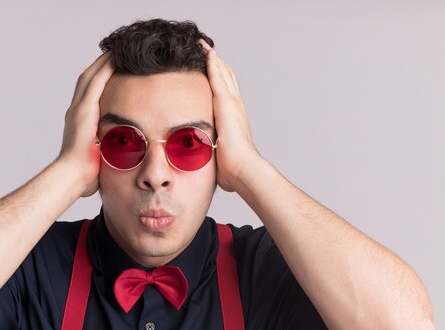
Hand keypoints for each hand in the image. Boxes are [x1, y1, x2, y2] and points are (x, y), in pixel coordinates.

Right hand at [58, 51, 113, 196]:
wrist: (72, 177)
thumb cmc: (85, 175)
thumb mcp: (100, 157)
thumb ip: (107, 150)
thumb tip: (121, 156)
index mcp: (79, 121)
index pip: (89, 93)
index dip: (98, 78)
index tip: (110, 69)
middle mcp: (76, 112)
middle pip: (87, 80)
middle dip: (99, 65)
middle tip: (114, 52)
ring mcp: (78, 110)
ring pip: (90, 77)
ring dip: (102, 62)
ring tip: (116, 50)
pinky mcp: (83, 111)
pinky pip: (96, 84)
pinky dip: (104, 69)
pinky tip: (115, 59)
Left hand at [198, 40, 261, 192]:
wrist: (244, 170)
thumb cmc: (233, 171)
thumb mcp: (219, 157)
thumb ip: (212, 154)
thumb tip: (200, 164)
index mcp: (233, 119)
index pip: (225, 94)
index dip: (218, 80)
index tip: (210, 69)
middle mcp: (235, 107)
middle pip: (226, 78)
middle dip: (216, 63)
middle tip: (205, 49)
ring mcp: (232, 104)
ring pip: (223, 73)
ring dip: (213, 58)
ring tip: (202, 44)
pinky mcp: (225, 104)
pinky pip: (217, 77)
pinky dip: (212, 62)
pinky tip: (205, 51)